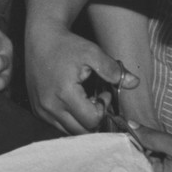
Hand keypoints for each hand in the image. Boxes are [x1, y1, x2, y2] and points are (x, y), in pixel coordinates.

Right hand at [24, 25, 139, 133]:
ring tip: (84, 101)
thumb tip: (134, 82)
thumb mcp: (92, 53)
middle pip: (81, 131)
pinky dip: (69, 119)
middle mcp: (50, 106)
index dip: (102, 109)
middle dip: (93, 118)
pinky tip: (72, 103)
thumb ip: (113, 70)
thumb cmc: (67, 45)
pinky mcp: (37, 110)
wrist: (41, 39)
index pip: (92, 120)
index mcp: (65, 94)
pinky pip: (57, 126)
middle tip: (95, 99)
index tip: (103, 94)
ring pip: (69, 132)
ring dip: (81, 121)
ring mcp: (41, 110)